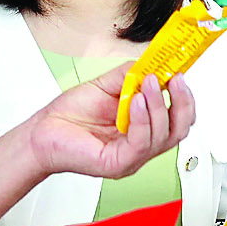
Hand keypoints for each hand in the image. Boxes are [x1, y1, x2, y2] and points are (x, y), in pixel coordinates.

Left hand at [26, 61, 194, 181]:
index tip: (182, 72)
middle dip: (182, 102)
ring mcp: (132, 158)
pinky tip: (135, 101)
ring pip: (163, 136)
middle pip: (179, 130)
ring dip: (159, 104)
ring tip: (149, 82)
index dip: (184, 97)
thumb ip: (130, 75)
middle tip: (176, 79)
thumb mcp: (106, 86)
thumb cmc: (69, 116)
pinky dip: (142, 119)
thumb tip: (152, 62)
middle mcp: (141, 145)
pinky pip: (141, 143)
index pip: (178, 118)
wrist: (42, 132)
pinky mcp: (118, 163)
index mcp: (143, 129)